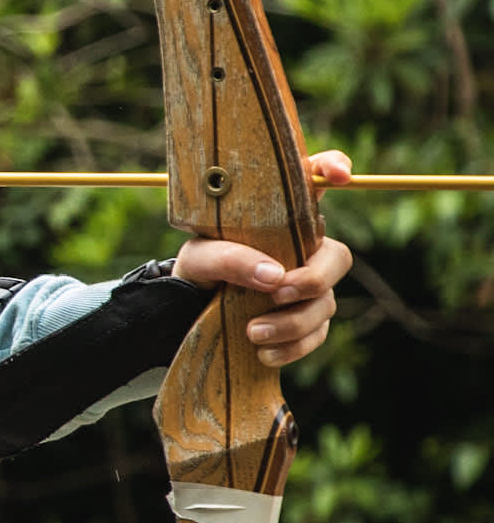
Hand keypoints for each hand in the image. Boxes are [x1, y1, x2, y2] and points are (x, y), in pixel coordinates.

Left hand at [170, 150, 354, 366]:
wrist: (185, 311)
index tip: (336, 176)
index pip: (313, 184)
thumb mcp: (199, 259)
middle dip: (315, 277)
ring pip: (326, 303)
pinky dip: (293, 347)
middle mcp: (301, 251)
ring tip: (253, 333)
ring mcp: (308, 288)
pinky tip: (262, 353)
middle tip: (279, 292)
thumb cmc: (196, 270)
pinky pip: (316, 335)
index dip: (331, 169)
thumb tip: (274, 277)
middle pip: (338, 257)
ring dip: (294, 322)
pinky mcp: (305, 323)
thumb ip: (230, 259)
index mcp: (278, 219)